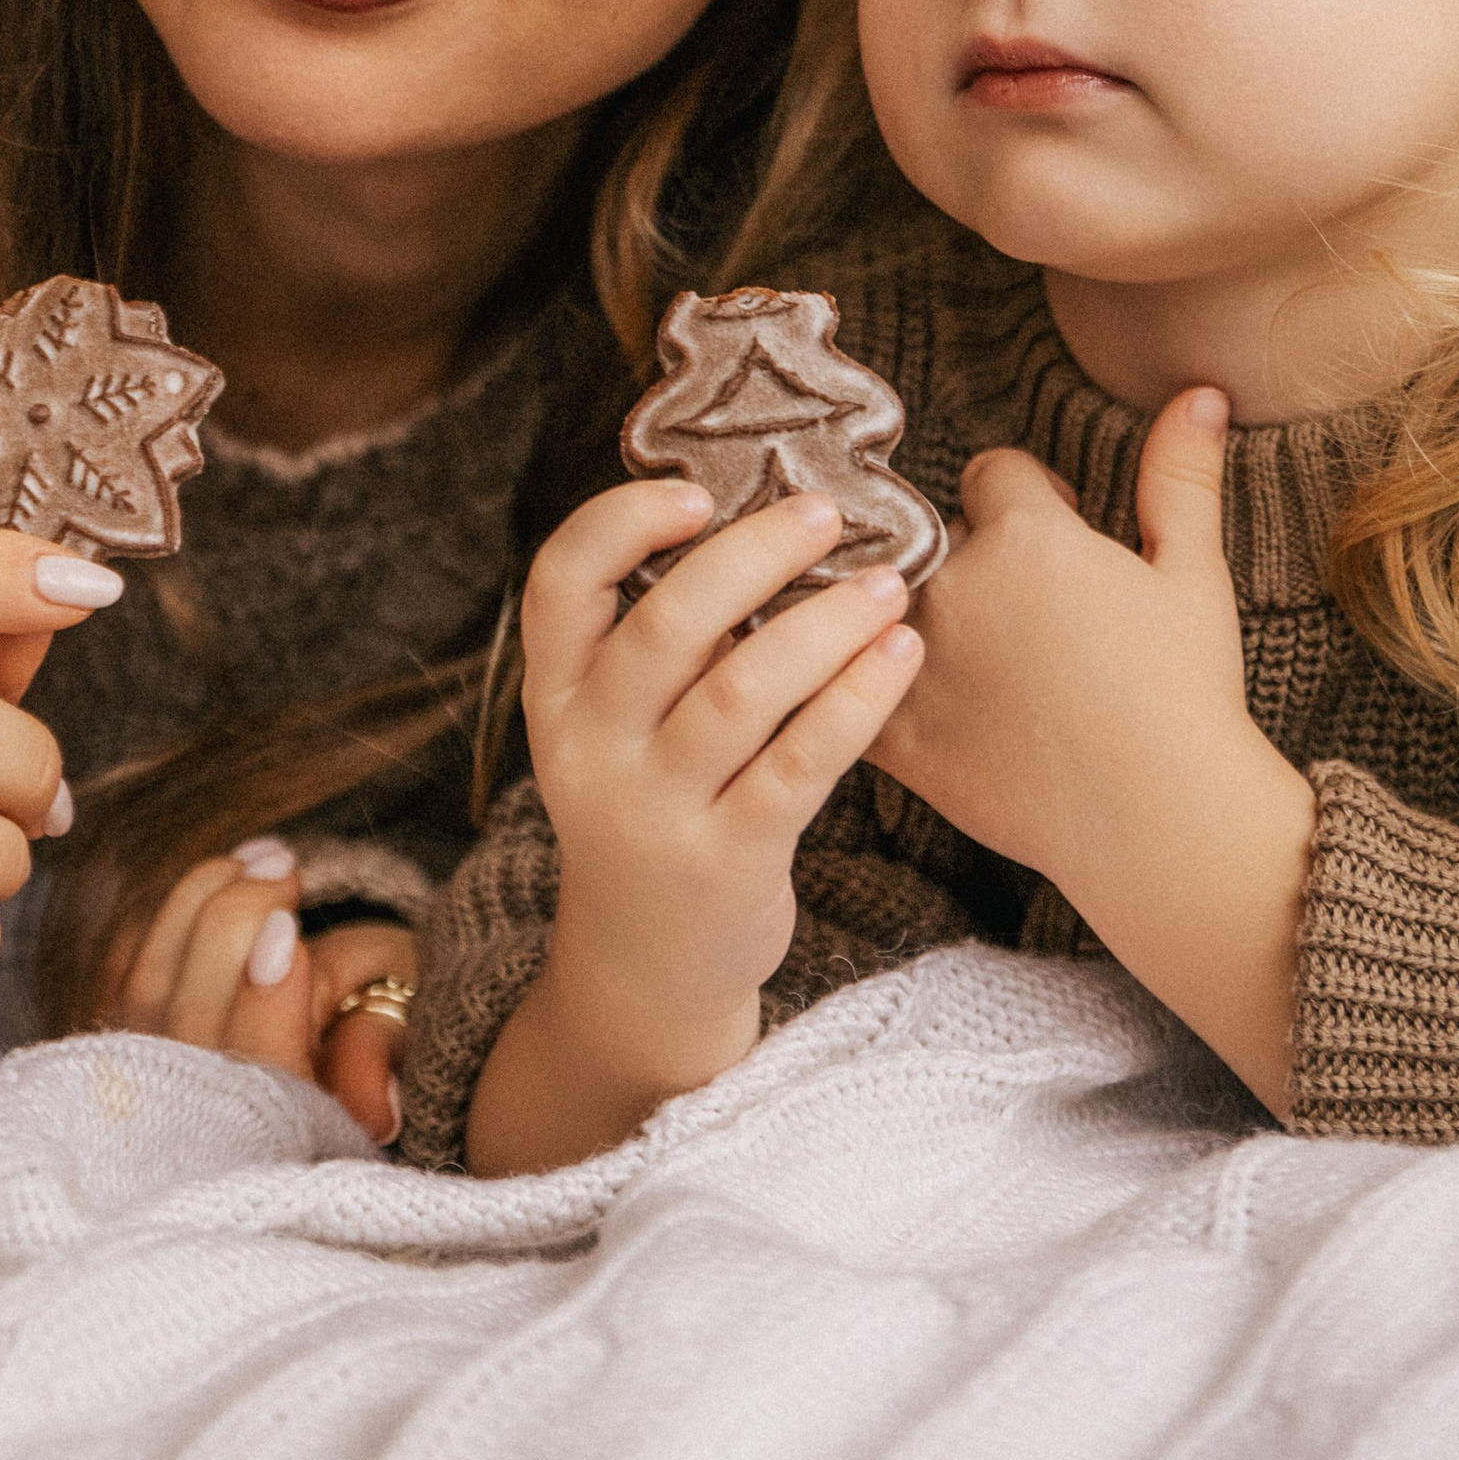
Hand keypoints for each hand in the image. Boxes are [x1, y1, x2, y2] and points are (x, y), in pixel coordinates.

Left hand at [101, 843, 413, 1141]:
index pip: (256, 1073)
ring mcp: (153, 1080)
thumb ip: (373, 1060)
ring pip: (150, 987)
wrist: (320, 1034)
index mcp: (281, 1132)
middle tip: (285, 866)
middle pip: (192, 1021)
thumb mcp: (389, 1030)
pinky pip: (125, 966)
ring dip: (199, 903)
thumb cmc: (362, 1027)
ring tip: (263, 858)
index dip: (262, 1002)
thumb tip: (380, 1114)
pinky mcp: (127, 1034)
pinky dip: (171, 911)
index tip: (285, 930)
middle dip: (232, 925)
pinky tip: (229, 871)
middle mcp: (204, 1123)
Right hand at [467, 476, 922, 1173]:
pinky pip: (801, 765)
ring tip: (888, 585)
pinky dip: (856, 700)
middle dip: (755, 554)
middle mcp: (592, 750)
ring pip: (743, 690)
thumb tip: (765, 518)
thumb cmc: (657, 805)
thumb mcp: (621, 727)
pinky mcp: (729, 861)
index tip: (697, 492)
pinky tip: (900, 656)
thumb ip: (665, 641)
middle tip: (827, 515)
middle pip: (667, 625)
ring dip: (825, 624)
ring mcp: (656, 811)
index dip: (621, 523)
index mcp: (558, 696)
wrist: (648, 966)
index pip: (559, 583)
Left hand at [867, 393, 1314, 1117]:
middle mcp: (956, 586)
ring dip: (911, 611)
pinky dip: (853, 680)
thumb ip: (1179, 476)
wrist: (1163, 823)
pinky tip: (880, 691)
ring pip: (886, 601)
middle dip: (973, 557)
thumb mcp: (1194, 576)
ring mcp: (915, 661)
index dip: (1033, 500)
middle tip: (1028, 613)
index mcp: (1027, 536)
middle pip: (936, 535)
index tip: (1064, 535)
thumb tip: (1199, 390)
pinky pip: (843, 683)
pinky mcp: (893, 736)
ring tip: (967, 653)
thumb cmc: (1188, 694)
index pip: (993, 473)